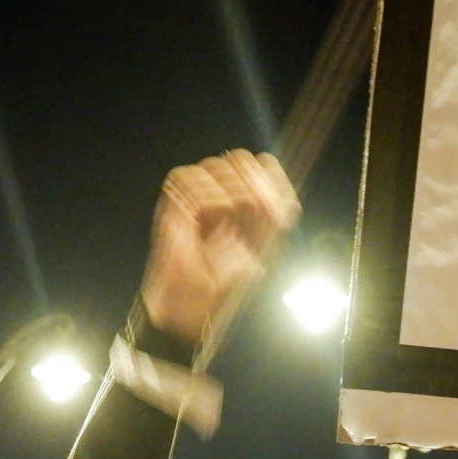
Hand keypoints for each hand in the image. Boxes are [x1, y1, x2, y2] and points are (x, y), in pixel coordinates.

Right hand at [140, 150, 298, 344]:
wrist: (194, 302)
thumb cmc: (227, 281)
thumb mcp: (263, 247)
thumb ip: (275, 213)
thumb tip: (282, 187)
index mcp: (251, 202)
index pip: (264, 164)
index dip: (271, 174)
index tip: (274, 199)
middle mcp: (226, 193)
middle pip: (239, 157)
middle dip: (250, 179)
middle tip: (254, 207)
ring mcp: (200, 196)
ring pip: (215, 164)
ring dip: (228, 187)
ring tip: (230, 213)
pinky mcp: (175, 202)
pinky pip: (186, 176)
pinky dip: (203, 191)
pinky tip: (211, 213)